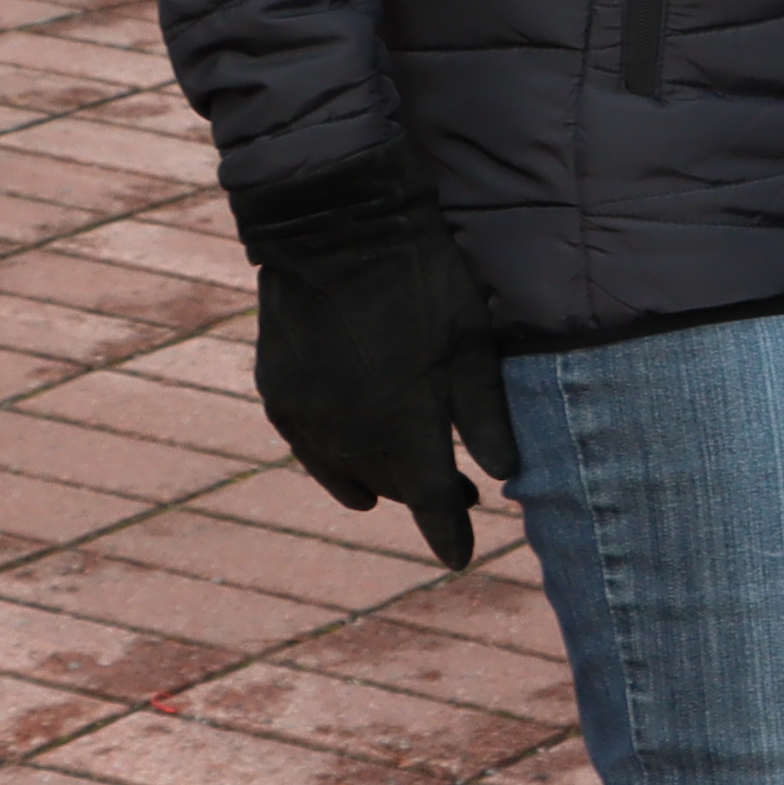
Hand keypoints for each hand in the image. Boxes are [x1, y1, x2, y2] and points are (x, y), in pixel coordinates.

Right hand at [227, 145, 518, 568]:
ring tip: (408, 473)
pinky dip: (336, 458)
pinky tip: (352, 457)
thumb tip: (505, 477)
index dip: (449, 534)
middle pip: (390, 487)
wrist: (334, 226)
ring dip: (380, 479)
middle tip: (461, 490)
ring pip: (346, 473)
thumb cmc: (420, 280)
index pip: (431, 503)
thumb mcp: (471, 344)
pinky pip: (311, 448)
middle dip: (424, 494)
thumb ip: (486, 417)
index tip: (461, 558)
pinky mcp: (277, 393)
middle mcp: (348, 434)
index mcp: (404, 426)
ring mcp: (305, 416)